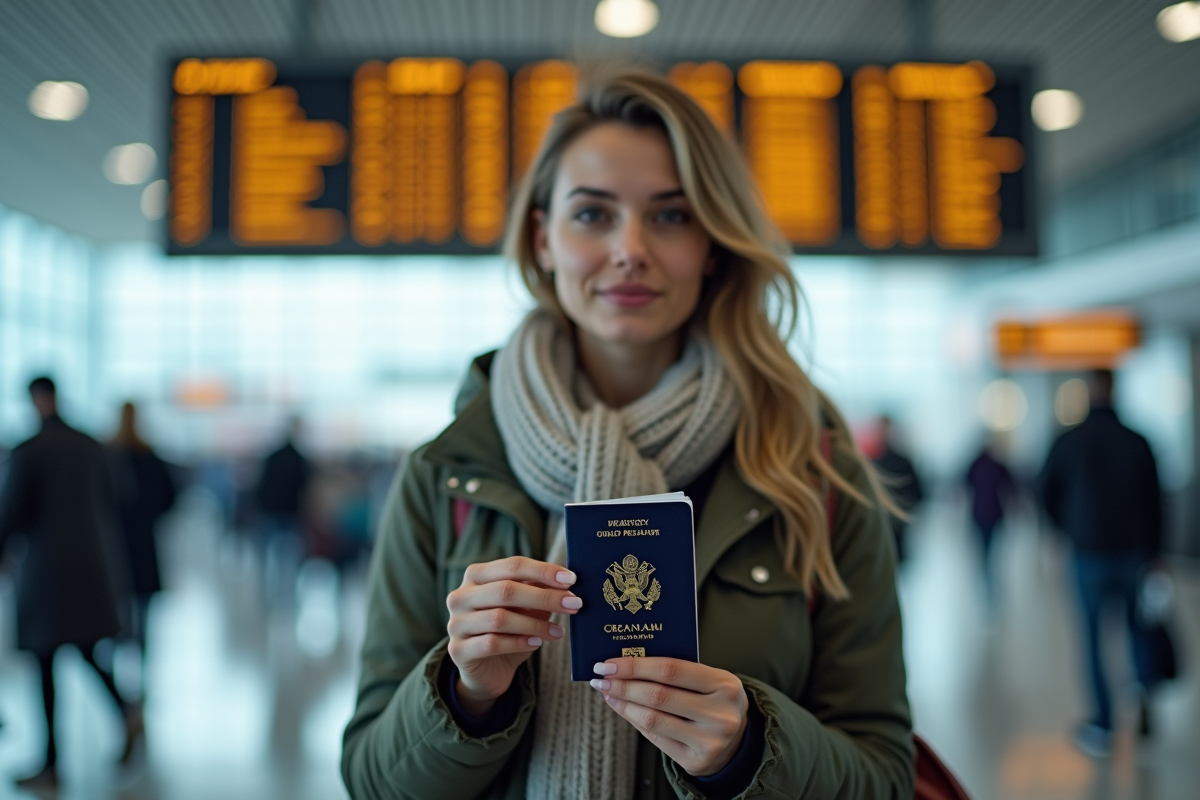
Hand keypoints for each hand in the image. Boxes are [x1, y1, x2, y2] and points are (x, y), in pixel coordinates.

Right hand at [446, 556, 581, 715]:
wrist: (487, 670)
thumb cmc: (508, 631)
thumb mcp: (525, 608)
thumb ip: (538, 591)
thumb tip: (566, 581)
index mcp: (476, 576)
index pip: (512, 566)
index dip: (543, 571)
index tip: (571, 579)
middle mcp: (461, 596)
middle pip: (506, 590)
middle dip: (545, 597)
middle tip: (574, 604)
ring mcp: (456, 623)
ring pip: (500, 618)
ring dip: (535, 624)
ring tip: (558, 631)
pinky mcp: (458, 650)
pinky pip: (492, 643)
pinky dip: (519, 643)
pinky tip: (537, 644)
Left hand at [590, 657, 749, 775]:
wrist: (738, 742)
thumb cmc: (716, 701)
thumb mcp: (709, 680)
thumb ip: (677, 672)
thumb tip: (628, 664)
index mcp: (724, 684)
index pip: (671, 669)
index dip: (636, 665)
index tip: (610, 662)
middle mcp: (719, 713)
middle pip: (658, 695)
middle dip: (624, 684)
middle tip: (601, 677)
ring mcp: (709, 740)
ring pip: (653, 719)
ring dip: (624, 704)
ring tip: (607, 692)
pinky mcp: (696, 760)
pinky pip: (655, 737)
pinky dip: (633, 720)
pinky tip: (622, 708)